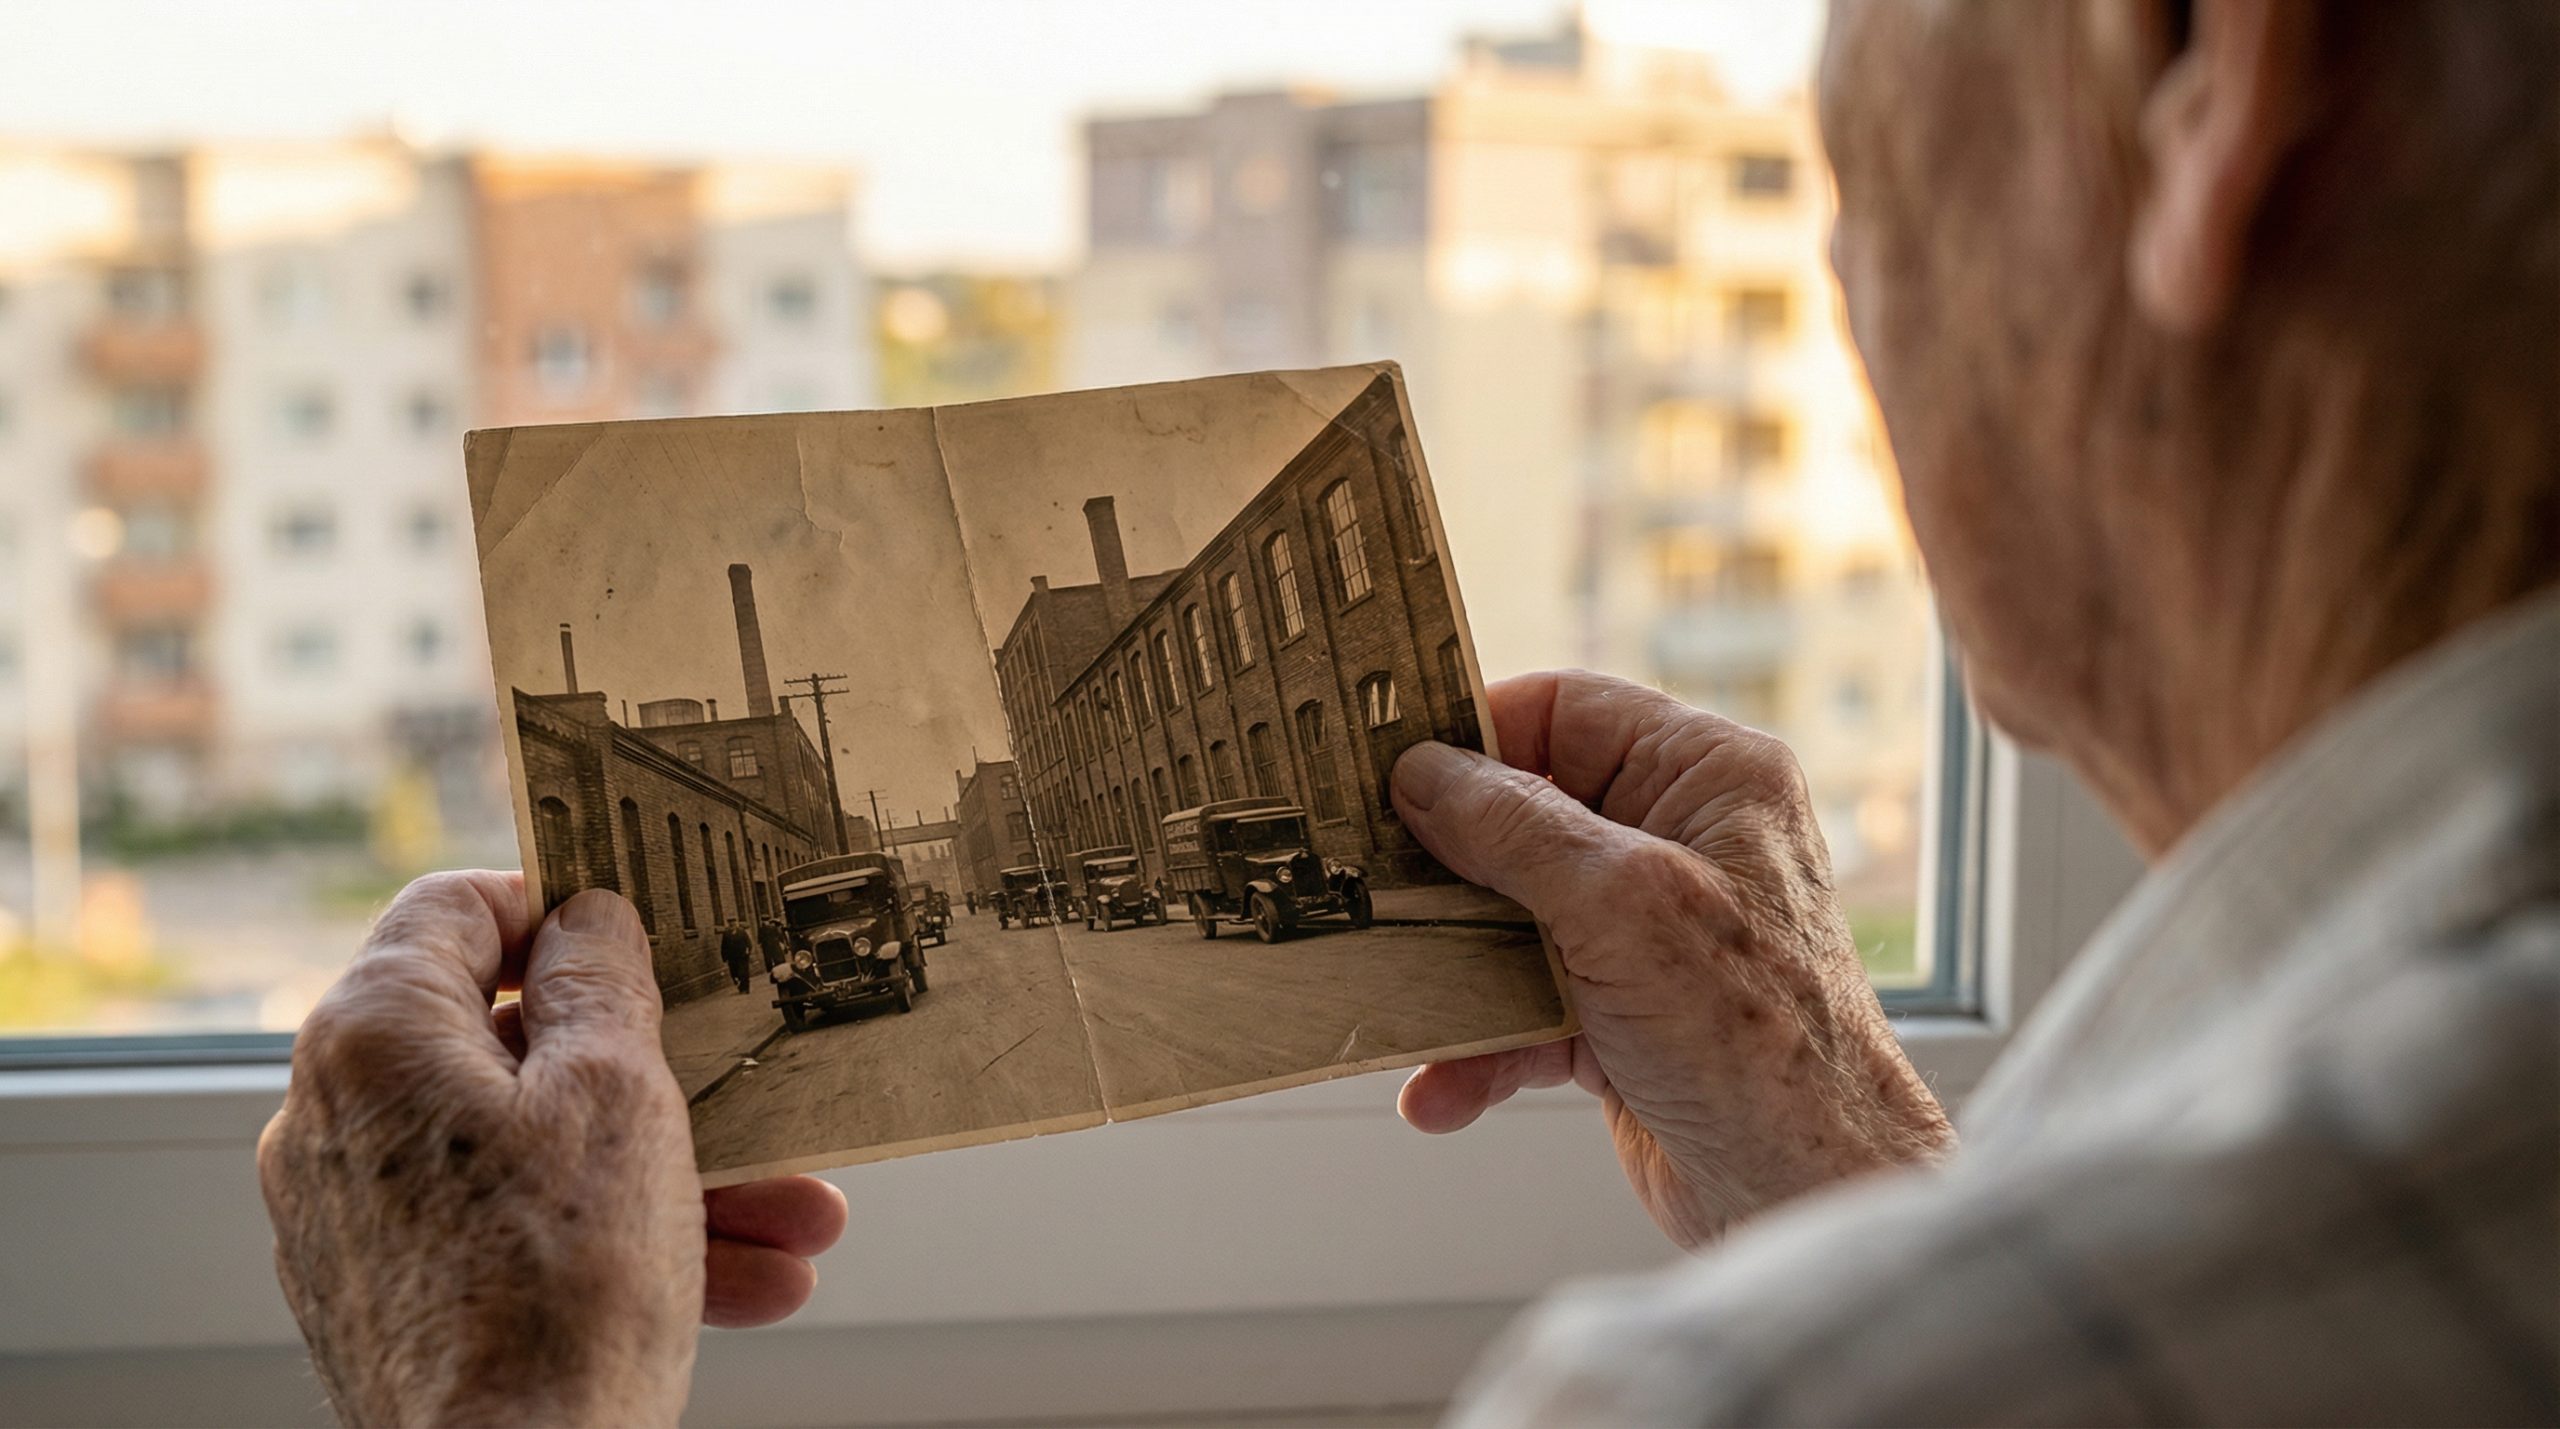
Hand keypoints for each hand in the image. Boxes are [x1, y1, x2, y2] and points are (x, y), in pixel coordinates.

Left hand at [257, 873, 847, 1426]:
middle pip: (516, 1045)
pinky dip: (615, 1239)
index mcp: (371, 1036)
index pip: (455, 907)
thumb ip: (602, 984)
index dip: (558, 902)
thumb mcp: (618, 1094)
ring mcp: (357, 1215)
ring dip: (672, 1173)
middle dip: (660, 1077)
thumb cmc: (558, 1294)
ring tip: (791, 1217)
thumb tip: (588, 923)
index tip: (640, 926)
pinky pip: (517, 1230)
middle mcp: (336, 1117)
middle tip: (751, 1090)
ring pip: (535, 1151)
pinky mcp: (392, 1296)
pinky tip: (740, 1279)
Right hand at [1391, 672, 1952, 1247]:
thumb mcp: (1621, 906)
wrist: (1805, 1194)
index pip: (1566, 711)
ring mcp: (1649, 932)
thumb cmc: (1759, 1040)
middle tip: (1367, 879)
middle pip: (1522, 816)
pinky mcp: (1624, 1012)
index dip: (1473, 735)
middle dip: (1444, 864)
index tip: (1386, 767)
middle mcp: (1681, 843)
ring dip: (1452, 970)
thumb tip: (1423, 774)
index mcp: (1707, 778)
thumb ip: (1514, 829)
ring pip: (1511, 917)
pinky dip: (1481, 1046)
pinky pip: (1525, 1006)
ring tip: (1393, 996)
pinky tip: (1442, 1089)